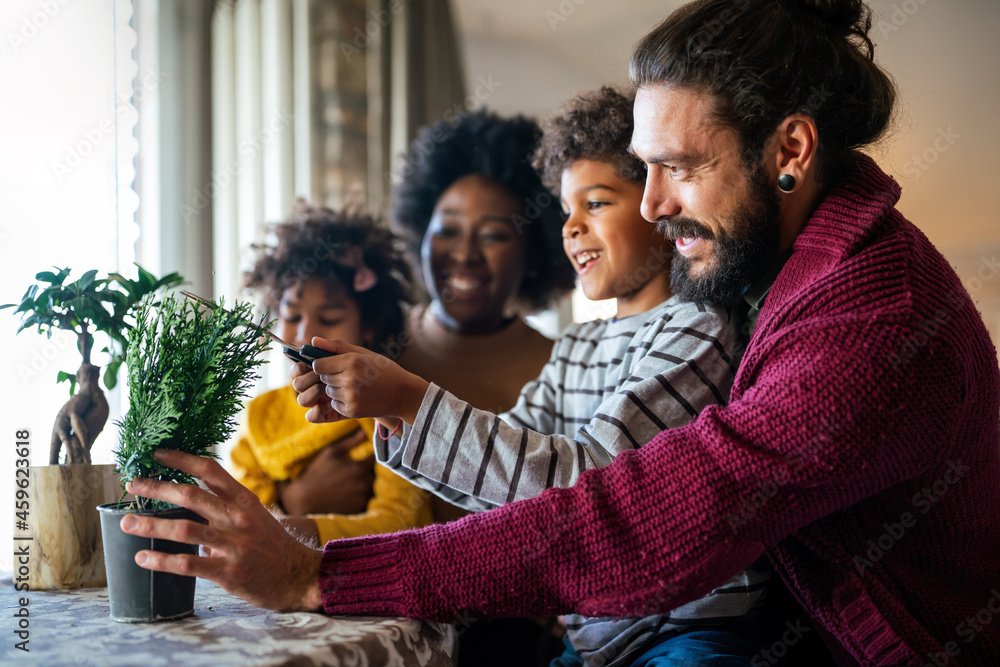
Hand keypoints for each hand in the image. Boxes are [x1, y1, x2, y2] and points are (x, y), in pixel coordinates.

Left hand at [120, 449, 323, 612]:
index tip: (157, 454)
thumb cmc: (273, 546)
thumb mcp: (255, 517)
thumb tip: (189, 509)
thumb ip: (223, 511)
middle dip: (157, 488)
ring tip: (127, 523)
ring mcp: (233, 544)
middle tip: (133, 485)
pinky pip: (188, 564)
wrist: (299, 576)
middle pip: (190, 495)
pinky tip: (143, 558)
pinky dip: (162, 560)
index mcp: (244, 500)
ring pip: (184, 529)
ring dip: (151, 525)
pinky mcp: (228, 572)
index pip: (210, 470)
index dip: (181, 459)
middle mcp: (237, 518)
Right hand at [278, 429, 374, 514]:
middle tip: (364, 468)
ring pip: (376, 487)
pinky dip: (366, 495)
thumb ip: (352, 441)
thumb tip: (366, 431)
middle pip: (379, 474)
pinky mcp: (360, 509)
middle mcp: (365, 484)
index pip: (378, 459)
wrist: (305, 498)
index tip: (370, 454)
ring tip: (358, 480)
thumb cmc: (318, 472)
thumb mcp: (333, 452)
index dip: (376, 456)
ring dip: (371, 483)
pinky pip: (370, 499)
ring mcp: (363, 498)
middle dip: (374, 470)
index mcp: (360, 468)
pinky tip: (355, 492)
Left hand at [291, 338, 428, 425]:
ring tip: (355, 386)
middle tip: (350, 376)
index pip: (318, 365)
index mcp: (352, 361)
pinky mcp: (352, 411)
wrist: (404, 394)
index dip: (323, 365)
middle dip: (331, 377)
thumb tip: (313, 341)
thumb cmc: (384, 370)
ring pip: (328, 392)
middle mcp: (349, 379)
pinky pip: (335, 404)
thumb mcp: (364, 353)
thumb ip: (337, 347)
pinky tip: (358, 396)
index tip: (331, 365)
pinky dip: (342, 401)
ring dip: (336, 389)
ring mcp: (350, 397)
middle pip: (323, 379)